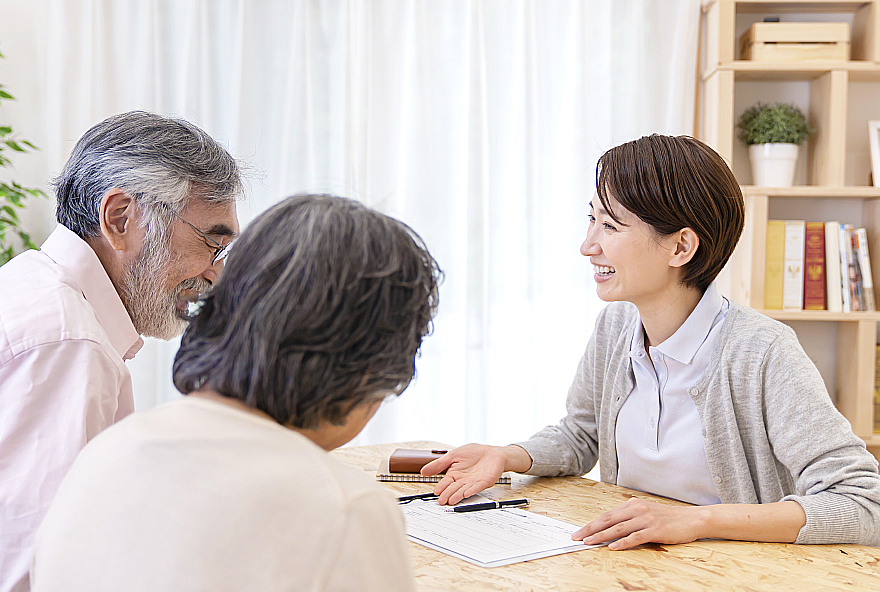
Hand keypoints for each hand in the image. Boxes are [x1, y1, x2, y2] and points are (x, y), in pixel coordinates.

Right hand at [421, 444, 528, 504]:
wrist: (491, 452)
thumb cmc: (473, 453)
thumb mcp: (453, 455)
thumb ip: (439, 464)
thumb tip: (423, 471)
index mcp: (455, 474)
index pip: (446, 482)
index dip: (441, 487)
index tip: (436, 492)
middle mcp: (463, 480)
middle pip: (453, 488)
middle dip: (447, 495)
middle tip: (442, 501)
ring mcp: (473, 482)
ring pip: (464, 490)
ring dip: (458, 496)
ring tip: (452, 500)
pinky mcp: (484, 481)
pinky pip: (477, 487)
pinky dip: (472, 490)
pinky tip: (466, 493)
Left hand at [572, 498, 708, 549]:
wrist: (692, 519)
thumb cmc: (667, 518)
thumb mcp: (645, 513)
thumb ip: (628, 518)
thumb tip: (609, 530)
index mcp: (632, 505)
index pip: (606, 515)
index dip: (591, 524)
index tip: (578, 532)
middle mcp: (637, 509)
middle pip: (608, 520)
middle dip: (590, 529)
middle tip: (577, 537)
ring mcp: (646, 519)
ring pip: (618, 528)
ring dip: (602, 536)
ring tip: (589, 542)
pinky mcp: (655, 530)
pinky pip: (635, 537)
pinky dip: (623, 543)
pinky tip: (613, 547)